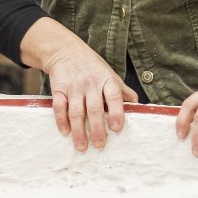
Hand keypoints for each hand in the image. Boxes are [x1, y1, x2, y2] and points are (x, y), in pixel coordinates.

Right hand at [20, 17, 136, 151]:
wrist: (65, 51)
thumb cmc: (91, 66)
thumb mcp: (110, 74)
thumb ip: (122, 91)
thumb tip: (137, 106)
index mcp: (107, 79)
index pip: (114, 96)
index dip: (116, 113)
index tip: (117, 129)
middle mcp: (91, 83)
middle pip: (94, 108)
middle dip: (97, 129)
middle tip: (100, 145)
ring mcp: (74, 86)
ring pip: (76, 111)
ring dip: (79, 131)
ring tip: (82, 147)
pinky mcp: (59, 89)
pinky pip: (60, 107)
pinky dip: (62, 120)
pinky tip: (65, 132)